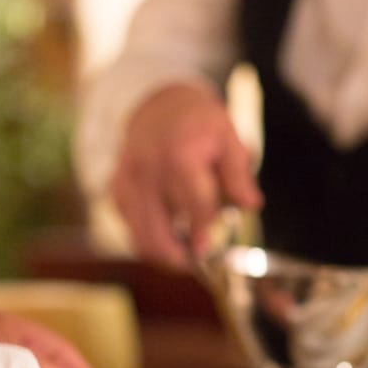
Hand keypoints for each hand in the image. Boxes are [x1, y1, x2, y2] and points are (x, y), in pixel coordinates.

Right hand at [111, 83, 263, 265]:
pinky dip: (148, 240)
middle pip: (156, 231)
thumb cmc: (197, 123)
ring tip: (184, 257)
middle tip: (197, 263)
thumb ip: (238, 173)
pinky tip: (168, 238)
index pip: (192, 204)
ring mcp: (127, 182)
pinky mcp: (116, 190)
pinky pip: (130, 228)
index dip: (200, 231)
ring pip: (139, 236)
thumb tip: (251, 205)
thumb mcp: (227, 136)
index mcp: (179, 156)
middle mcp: (147, 171)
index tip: (205, 251)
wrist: (157, 104)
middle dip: (177, 256)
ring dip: (162, 254)